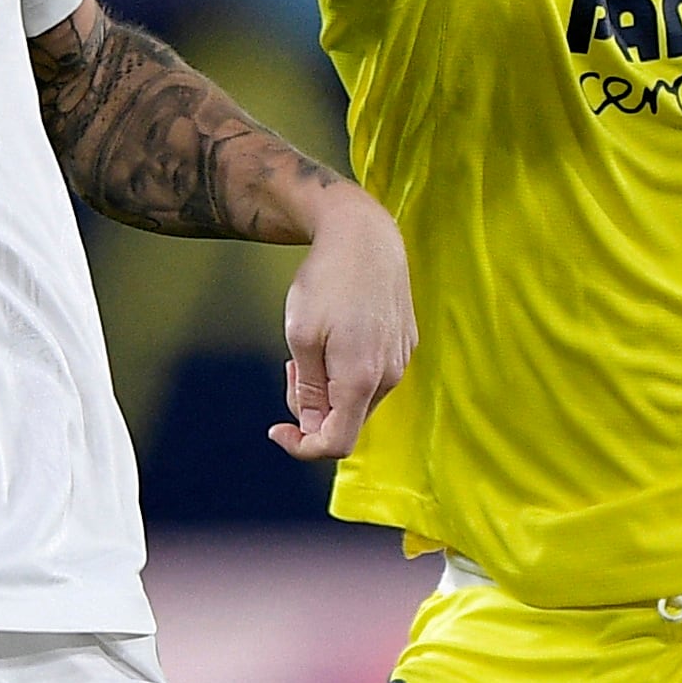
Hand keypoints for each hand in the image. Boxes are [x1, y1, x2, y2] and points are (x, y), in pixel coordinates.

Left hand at [273, 180, 414, 460]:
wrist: (365, 235)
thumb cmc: (328, 281)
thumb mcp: (300, 336)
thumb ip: (306, 389)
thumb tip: (311, 426)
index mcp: (360, 379)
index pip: (335, 444)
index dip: (302, 446)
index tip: (276, 429)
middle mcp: (388, 376)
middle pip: (345, 421)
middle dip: (312, 408)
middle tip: (290, 369)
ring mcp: (400, 360)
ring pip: (358, 399)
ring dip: (329, 388)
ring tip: (313, 347)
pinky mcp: (405, 345)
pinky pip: (372, 376)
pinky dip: (347, 371)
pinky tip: (337, 336)